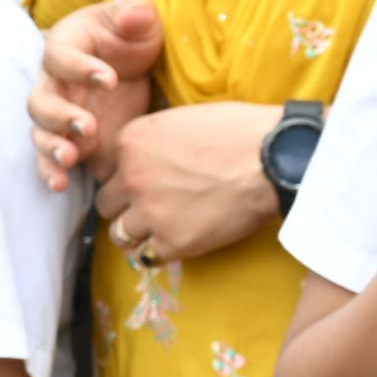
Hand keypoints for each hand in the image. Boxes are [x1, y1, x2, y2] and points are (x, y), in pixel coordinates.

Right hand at [35, 0, 162, 189]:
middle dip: (61, 116)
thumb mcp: (141, 19)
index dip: (80, 68)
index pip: (60, 57)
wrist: (136, 66)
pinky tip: (61, 184)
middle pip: (41, 101)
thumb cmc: (131, 36)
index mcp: (66, 46)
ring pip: (41, 132)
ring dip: (51, 148)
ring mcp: (58, 114)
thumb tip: (134, 14)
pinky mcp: (69, 139)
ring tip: (70, 158)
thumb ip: (136, 13)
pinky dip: (51, 171)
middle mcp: (53, 82)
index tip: (111, 79)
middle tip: (89, 127)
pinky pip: (50, 157)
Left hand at [94, 100, 283, 262]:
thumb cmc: (236, 130)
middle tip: (151, 206)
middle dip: (125, 205)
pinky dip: (160, 251)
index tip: (142, 182)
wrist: (272, 159)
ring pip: (120, 234)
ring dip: (137, 232)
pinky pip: (148, 257)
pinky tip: (177, 240)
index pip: (105, 169)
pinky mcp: (173, 242)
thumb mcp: (181, 119)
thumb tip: (149, 157)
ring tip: (159, 228)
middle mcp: (131, 178)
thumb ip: (153, 140)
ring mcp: (150, 213)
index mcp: (131, 142)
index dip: (124, 177)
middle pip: (106, 203)